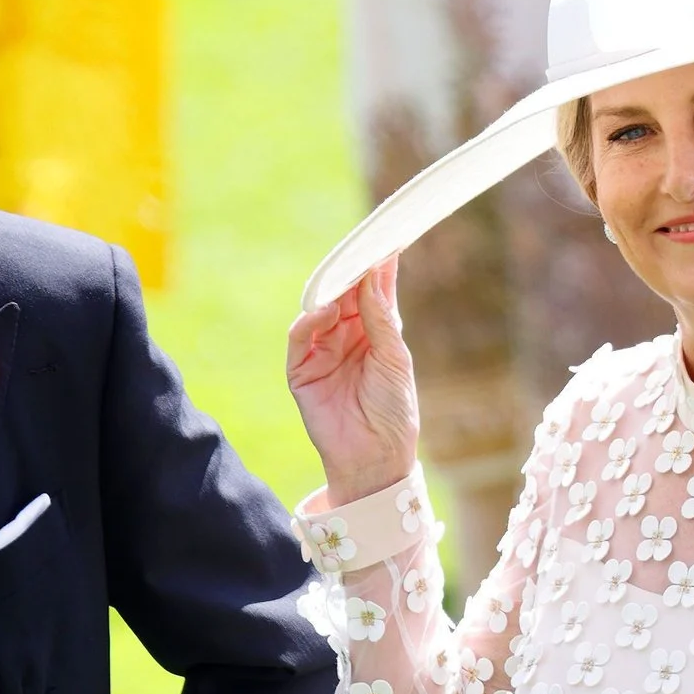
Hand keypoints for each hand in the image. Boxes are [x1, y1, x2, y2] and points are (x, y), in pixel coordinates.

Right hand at [287, 259, 420, 504]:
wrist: (376, 455)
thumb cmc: (393, 410)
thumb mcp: (394, 358)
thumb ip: (380, 317)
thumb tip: (371, 276)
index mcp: (376, 332)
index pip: (373, 290)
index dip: (378, 266)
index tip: (387, 238)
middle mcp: (348, 336)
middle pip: (345, 294)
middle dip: (351, 273)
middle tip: (360, 250)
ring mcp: (322, 351)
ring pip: (320, 311)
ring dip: (330, 294)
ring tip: (341, 280)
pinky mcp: (302, 371)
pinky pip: (299, 339)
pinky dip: (308, 322)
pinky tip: (322, 312)